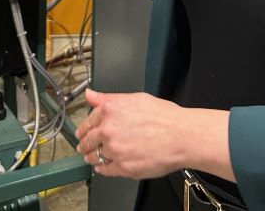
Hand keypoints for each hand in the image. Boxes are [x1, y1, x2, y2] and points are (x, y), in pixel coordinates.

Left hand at [75, 89, 189, 178]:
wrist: (181, 136)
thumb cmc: (165, 117)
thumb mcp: (135, 98)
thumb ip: (108, 98)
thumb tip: (90, 95)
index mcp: (110, 110)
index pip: (88, 121)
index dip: (84, 128)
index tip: (82, 132)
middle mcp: (109, 130)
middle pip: (88, 140)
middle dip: (84, 143)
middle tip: (83, 146)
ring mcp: (115, 150)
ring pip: (95, 156)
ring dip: (91, 157)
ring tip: (91, 157)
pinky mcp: (123, 167)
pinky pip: (105, 170)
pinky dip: (102, 169)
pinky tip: (102, 167)